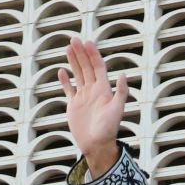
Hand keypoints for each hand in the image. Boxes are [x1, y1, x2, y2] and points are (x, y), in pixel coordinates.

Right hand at [58, 38, 128, 175]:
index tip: (87, 42)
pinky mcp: (74, 106)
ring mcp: (83, 97)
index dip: (93, 54)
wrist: (97, 146)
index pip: (98, 67)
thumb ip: (120, 92)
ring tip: (68, 48)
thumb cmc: (109, 129)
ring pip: (78, 75)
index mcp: (103, 90)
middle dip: (81, 53)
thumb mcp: (117, 110)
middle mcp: (93, 91)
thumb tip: (123, 74)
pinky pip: (69, 89)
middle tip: (74, 39)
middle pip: (86, 67)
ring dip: (73, 62)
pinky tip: (62, 71)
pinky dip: (65, 80)